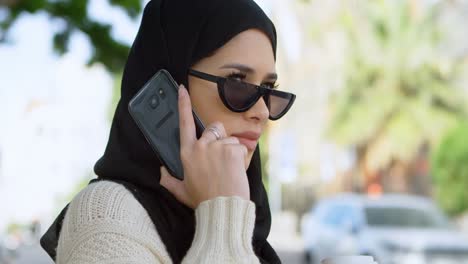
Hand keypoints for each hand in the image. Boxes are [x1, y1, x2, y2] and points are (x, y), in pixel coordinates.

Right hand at [160, 84, 249, 208]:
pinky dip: (240, 157)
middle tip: (220, 158)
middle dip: (218, 138)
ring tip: (227, 170)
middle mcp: (201, 146)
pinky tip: (235, 171)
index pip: (183, 123)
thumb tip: (161, 171)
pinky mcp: (232, 150)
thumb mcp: (181, 191)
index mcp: (187, 153)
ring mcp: (217, 147)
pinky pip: (240, 147)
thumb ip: (168, 180)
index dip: (183, 104)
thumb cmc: (203, 200)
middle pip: (213, 128)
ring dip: (230, 151)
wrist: (223, 207)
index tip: (182, 89)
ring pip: (229, 140)